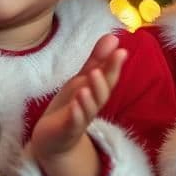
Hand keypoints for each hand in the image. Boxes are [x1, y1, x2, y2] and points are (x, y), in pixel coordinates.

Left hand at [32, 34, 126, 157]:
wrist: (53, 139)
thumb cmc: (71, 106)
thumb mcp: (82, 80)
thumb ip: (97, 60)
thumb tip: (114, 36)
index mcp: (97, 91)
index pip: (109, 77)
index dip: (115, 64)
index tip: (122, 49)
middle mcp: (92, 105)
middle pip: (103, 91)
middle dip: (108, 76)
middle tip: (113, 58)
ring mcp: (80, 119)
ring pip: (91, 107)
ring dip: (92, 93)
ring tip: (92, 76)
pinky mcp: (67, 131)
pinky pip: (74, 123)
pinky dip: (76, 114)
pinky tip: (74, 105)